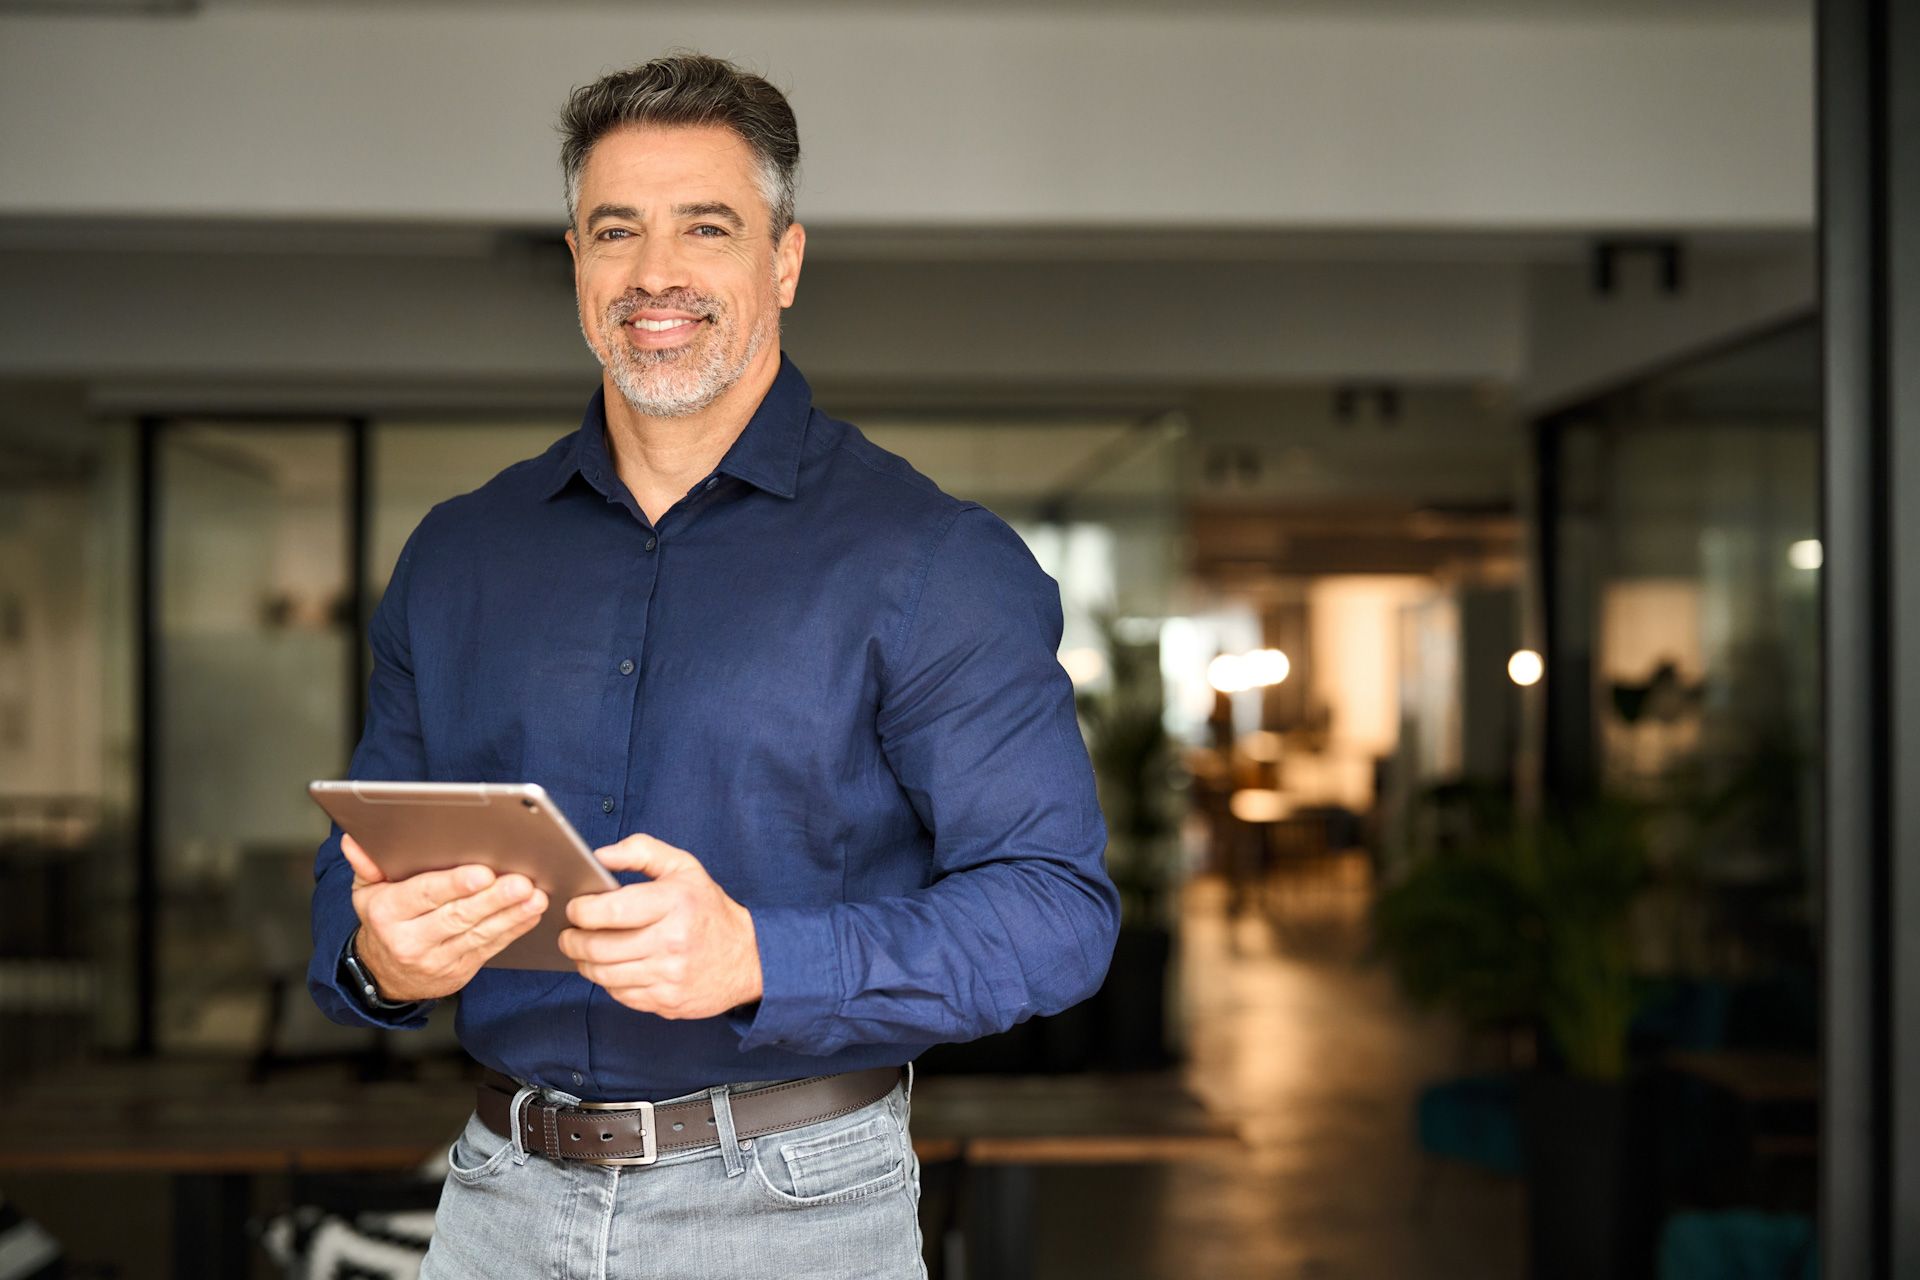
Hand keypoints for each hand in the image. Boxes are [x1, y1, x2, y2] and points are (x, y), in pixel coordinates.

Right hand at [340, 833, 548, 1002]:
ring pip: (478, 934)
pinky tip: (531, 913)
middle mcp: (410, 940)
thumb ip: (367, 864)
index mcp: (387, 913)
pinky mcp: (459, 971)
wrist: (385, 974)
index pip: (424, 895)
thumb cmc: (383, 919)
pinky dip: (513, 929)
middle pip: (457, 916)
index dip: (454, 885)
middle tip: (521, 882)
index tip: (482, 873)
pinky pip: (489, 948)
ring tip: (535, 896)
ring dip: (511, 915)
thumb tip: (355, 841)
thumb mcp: (366, 892)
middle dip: (493, 898)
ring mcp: (436, 959)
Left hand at [559, 833, 761, 1018]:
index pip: (609, 910)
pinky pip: (620, 995)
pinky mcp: (667, 1002)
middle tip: (569, 935)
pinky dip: (608, 982)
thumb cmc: (709, 909)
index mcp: (674, 902)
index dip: (580, 910)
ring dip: (584, 964)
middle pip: (599, 948)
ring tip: (584, 952)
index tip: (575, 909)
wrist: (747, 958)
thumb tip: (600, 856)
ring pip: (604, 976)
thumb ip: (641, 851)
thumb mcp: (684, 867)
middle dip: (573, 941)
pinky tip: (612, 968)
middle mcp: (672, 941)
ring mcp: (669, 976)